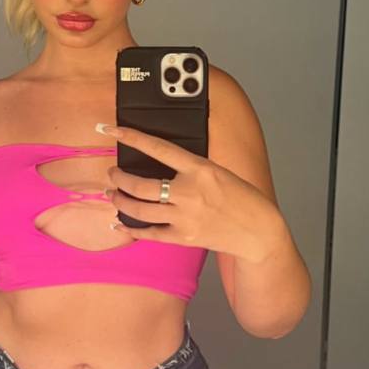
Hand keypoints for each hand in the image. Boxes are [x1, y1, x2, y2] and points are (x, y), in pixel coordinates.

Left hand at [102, 125, 281, 261]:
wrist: (257, 230)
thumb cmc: (241, 198)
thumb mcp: (218, 171)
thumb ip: (190, 168)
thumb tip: (159, 164)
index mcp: (199, 169)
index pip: (158, 148)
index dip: (132, 137)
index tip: (111, 130)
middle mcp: (189, 192)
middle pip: (140, 185)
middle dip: (118, 178)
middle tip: (112, 174)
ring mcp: (185, 217)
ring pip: (139, 209)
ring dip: (119, 201)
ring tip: (113, 194)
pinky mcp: (184, 237)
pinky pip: (149, 234)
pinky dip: (130, 229)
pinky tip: (119, 224)